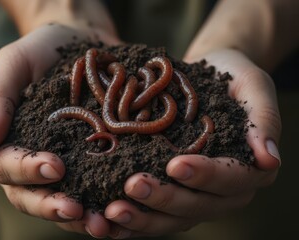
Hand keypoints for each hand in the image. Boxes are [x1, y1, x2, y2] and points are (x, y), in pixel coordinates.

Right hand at [0, 23, 119, 222]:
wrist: (83, 42)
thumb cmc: (43, 50)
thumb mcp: (14, 63)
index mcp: (8, 140)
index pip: (5, 166)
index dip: (27, 171)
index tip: (55, 167)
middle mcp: (33, 159)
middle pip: (31, 195)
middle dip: (52, 205)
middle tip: (76, 209)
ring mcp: (65, 164)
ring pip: (62, 201)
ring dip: (79, 217)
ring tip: (101, 223)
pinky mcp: (92, 162)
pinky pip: (93, 190)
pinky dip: (103, 204)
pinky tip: (120, 211)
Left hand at [98, 49, 280, 237]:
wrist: (204, 75)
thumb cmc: (230, 77)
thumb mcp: (252, 85)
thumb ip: (264, 119)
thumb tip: (270, 159)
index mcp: (248, 167)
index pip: (231, 178)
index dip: (205, 175)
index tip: (176, 164)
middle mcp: (223, 191)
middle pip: (197, 205)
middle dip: (164, 197)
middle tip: (132, 185)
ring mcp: (195, 195)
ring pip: (171, 218)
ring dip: (142, 218)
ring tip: (112, 210)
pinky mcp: (171, 193)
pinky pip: (152, 213)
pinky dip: (131, 221)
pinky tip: (106, 218)